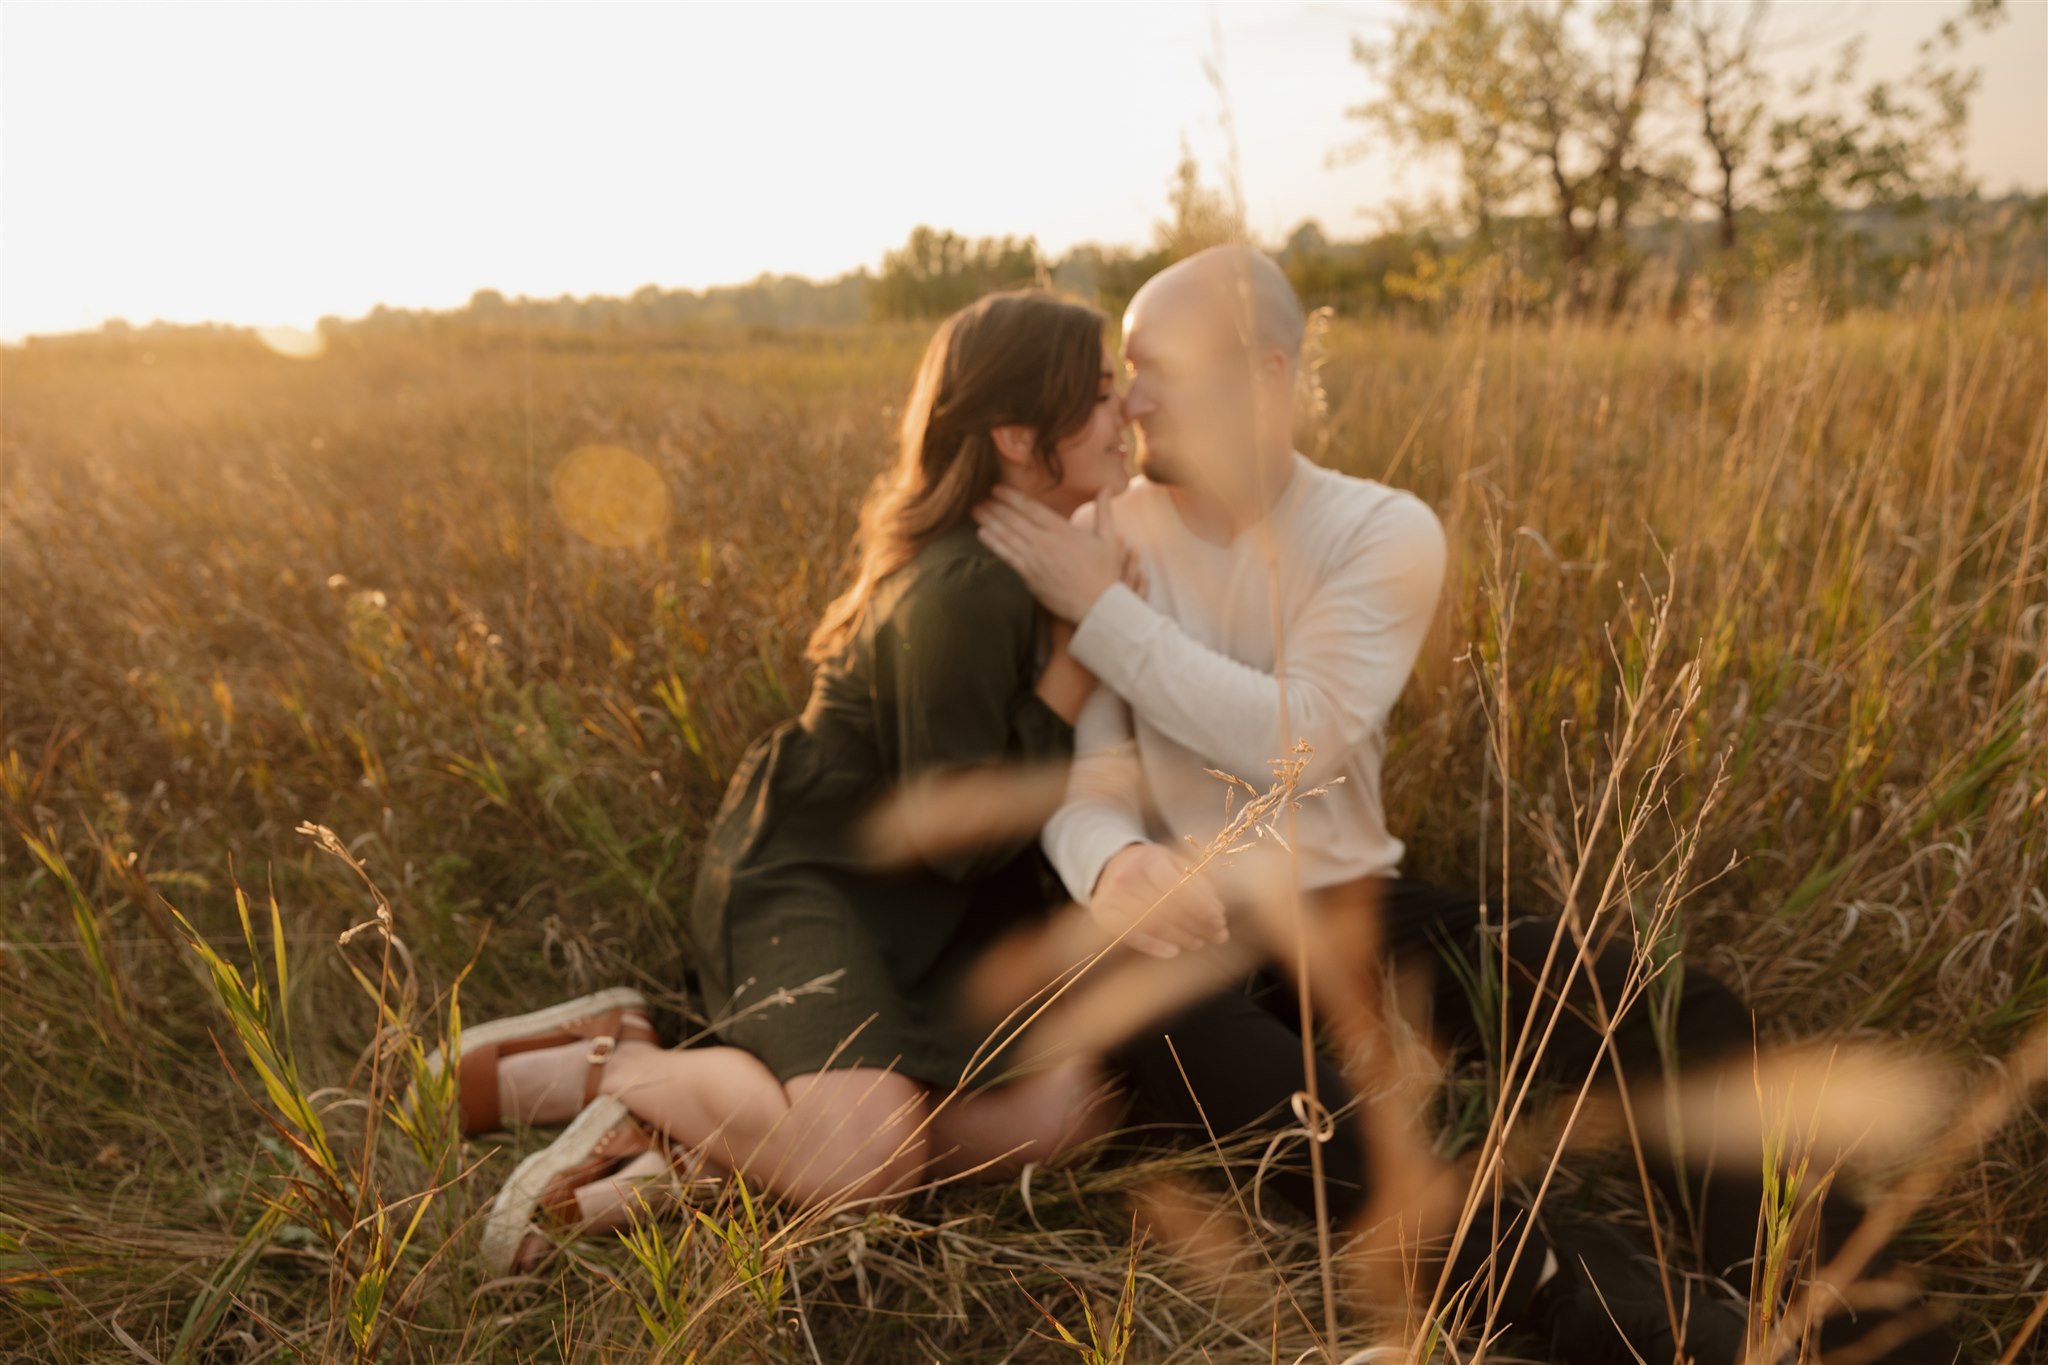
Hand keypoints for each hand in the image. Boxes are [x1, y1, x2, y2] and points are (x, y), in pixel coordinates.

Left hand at [974, 487, 1131, 622]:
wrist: (1099, 606)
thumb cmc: (1105, 573)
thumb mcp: (1109, 539)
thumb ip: (1104, 510)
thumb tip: (1107, 488)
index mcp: (1063, 530)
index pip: (1032, 508)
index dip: (1012, 497)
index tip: (997, 489)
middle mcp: (1046, 542)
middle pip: (1015, 520)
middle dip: (995, 507)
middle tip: (980, 497)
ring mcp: (1036, 560)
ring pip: (1008, 536)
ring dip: (990, 522)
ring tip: (976, 511)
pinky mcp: (1030, 577)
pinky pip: (1008, 557)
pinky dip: (994, 544)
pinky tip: (982, 534)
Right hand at [1089, 842, 1229, 958]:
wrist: (1112, 864)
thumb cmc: (1152, 866)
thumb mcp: (1175, 863)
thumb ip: (1198, 883)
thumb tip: (1217, 912)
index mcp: (1149, 858)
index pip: (1179, 888)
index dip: (1202, 908)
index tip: (1220, 920)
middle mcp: (1127, 876)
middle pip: (1168, 909)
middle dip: (1197, 925)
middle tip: (1217, 935)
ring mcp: (1112, 896)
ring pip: (1152, 924)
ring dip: (1181, 937)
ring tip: (1199, 942)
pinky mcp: (1104, 914)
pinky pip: (1132, 936)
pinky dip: (1154, 947)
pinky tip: (1174, 951)